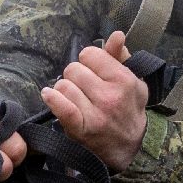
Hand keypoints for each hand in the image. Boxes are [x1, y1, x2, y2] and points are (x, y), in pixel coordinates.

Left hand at [40, 31, 147, 171]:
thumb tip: (116, 35)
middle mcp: (110, 96)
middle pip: (74, 69)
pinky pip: (61, 106)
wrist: (129, 147)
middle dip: (76, 76)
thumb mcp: (133, 82)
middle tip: (84, 87)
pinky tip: (49, 95)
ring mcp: (95, 113)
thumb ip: (121, 57)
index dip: (89, 61)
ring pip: (63, 85)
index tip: (93, 71)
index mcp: (124, 80)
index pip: (90, 54)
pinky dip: (52, 99)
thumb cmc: (129, 110)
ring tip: (74, 97)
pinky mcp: (81, 129)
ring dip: (65, 90)